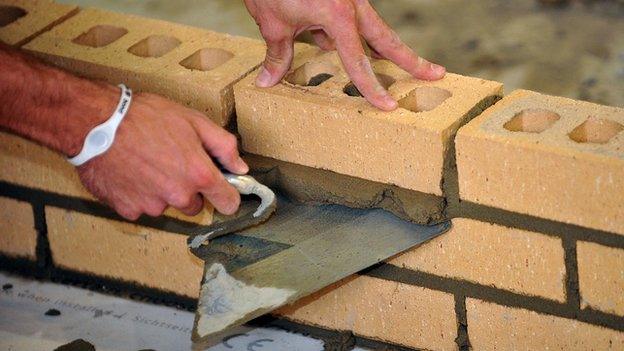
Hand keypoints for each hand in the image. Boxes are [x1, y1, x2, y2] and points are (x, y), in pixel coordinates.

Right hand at [77, 92, 247, 219]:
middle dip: (188, 189)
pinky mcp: (128, 210)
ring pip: (166, 205)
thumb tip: (240, 167)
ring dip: (161, 191)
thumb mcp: (194, 121)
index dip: (226, 195)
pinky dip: (137, 194)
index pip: (228, 204)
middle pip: (194, 205)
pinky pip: (140, 207)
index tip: (221, 189)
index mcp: (199, 175)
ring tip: (146, 163)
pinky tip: (129, 172)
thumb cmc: (145, 117)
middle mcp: (179, 196)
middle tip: (171, 163)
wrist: (96, 123)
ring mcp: (152, 206)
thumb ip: (223, 146)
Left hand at [244, 0, 445, 110]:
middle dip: (411, 59)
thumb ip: (278, 54)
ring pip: (371, 31)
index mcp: (338, 14)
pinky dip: (348, 37)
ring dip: (383, 50)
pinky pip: (349, 22)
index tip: (388, 105)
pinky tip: (337, 45)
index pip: (358, 61)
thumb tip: (267, 81)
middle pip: (387, 39)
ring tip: (407, 67)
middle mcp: (350, 6)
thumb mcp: (272, 22)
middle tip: (436, 74)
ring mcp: (348, 0)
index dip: (372, 87)